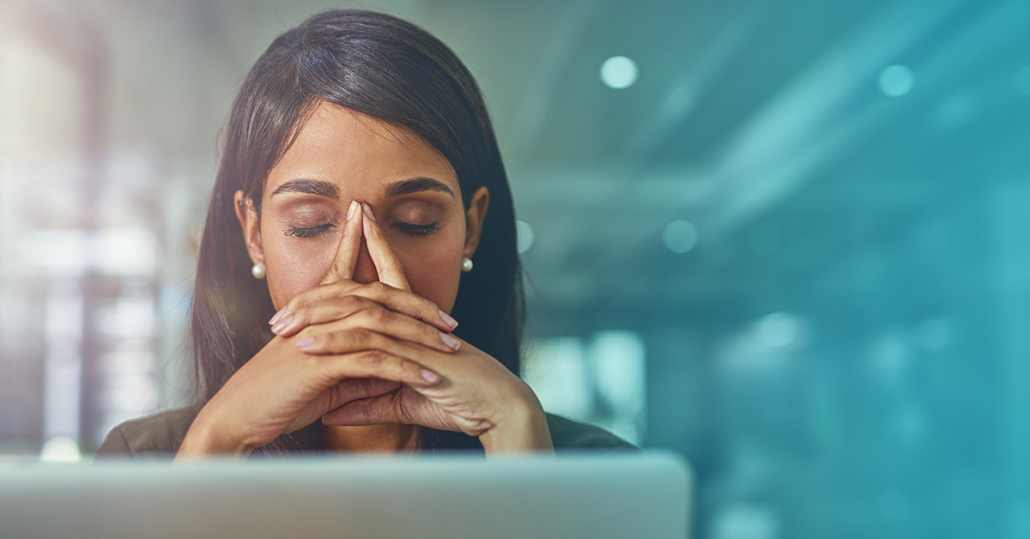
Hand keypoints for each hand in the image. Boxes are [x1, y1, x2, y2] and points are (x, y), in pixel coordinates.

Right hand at [177, 201, 459, 457]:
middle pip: (378, 296)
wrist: (235, 419)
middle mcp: (317, 315)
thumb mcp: (322, 378)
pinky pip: (374, 360)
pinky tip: (430, 378)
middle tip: (451, 321)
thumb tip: (390, 366)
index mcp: (314, 312)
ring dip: (420, 337)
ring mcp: (318, 336)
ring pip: (381, 324)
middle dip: (419, 306)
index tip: (425, 284)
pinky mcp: (320, 363)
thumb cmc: (274, 399)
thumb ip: (354, 365)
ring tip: (451, 348)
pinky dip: (406, 368)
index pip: (352, 278)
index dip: (380, 263)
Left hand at [287, 202, 552, 452]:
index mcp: (413, 324)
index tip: (349, 229)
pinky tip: (308, 346)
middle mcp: (413, 321)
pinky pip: (370, 344)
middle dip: (320, 292)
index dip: (369, 251)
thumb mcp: (403, 402)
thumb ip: (366, 402)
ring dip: (317, 317)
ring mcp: (414, 334)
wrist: (498, 411)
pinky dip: (336, 344)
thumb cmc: (460, 403)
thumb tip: (331, 409)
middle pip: (361, 291)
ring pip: (359, 313)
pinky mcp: (416, 354)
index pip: (386, 280)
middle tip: (282, 306)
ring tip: (281, 326)